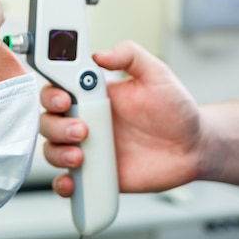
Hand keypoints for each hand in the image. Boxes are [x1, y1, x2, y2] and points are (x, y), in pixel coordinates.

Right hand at [40, 40, 202, 195]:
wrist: (191, 148)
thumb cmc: (174, 110)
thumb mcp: (156, 74)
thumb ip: (130, 55)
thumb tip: (101, 54)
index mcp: (91, 95)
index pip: (56, 90)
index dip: (51, 95)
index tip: (64, 99)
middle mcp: (83, 120)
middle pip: (47, 121)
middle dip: (56, 126)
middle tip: (81, 129)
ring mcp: (86, 147)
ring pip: (51, 150)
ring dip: (58, 153)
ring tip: (81, 155)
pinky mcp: (93, 173)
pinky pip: (67, 180)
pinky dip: (62, 183)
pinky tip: (72, 182)